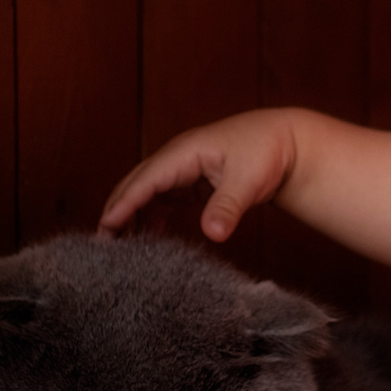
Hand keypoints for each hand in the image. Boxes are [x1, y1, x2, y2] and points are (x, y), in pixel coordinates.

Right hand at [98, 109, 301, 240]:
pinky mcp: (191, 181)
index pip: (146, 179)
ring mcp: (183, 169)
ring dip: (131, 216)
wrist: (288, 142)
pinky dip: (151, 217)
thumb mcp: (249, 180)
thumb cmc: (268, 151)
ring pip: (146, 193)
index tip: (105, 227)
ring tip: (119, 248)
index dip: (124, 203)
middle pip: (137, 184)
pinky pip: (162, 199)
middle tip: (101, 245)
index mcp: (185, 151)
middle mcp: (178, 158)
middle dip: (117, 211)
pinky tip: (149, 239)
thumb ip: (228, 207)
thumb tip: (213, 234)